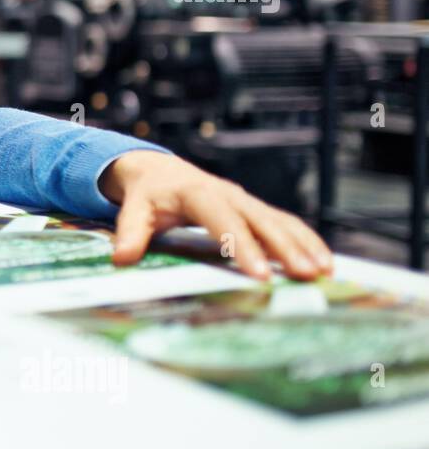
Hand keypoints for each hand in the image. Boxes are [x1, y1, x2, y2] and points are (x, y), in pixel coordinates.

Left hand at [99, 150, 332, 280]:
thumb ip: (129, 232)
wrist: (157, 172)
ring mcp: (245, 201)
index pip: (223, 219)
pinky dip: (305, 240)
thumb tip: (121, 258)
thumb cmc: (147, 195)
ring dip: (304, 245)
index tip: (261, 274)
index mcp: (197, 192)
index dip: (243, 246)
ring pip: (280, 220)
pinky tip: (324, 263)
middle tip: (306, 276)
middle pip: (261, 220)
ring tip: (325, 273)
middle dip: (285, 249)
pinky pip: (285, 223)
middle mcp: (228, 194)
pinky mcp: (254, 210)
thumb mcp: (133, 209)